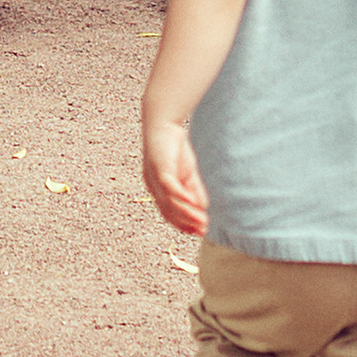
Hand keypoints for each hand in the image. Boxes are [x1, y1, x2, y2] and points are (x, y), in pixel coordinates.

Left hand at [141, 120, 208, 234]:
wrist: (163, 123)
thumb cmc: (174, 148)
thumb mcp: (188, 173)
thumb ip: (194, 190)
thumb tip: (203, 208)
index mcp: (158, 190)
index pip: (169, 214)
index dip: (184, 225)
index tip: (199, 232)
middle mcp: (153, 188)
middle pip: (169, 212)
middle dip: (186, 223)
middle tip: (203, 231)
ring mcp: (155, 179)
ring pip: (170, 203)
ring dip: (187, 214)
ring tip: (202, 221)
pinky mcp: (160, 168)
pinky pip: (170, 187)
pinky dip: (181, 197)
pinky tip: (193, 204)